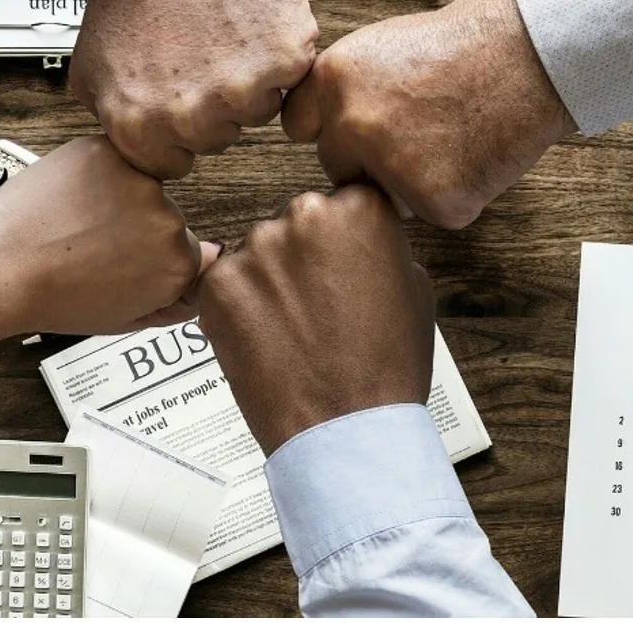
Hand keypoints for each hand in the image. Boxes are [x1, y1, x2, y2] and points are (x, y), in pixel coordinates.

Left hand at [0, 136, 217, 337]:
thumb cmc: (51, 299)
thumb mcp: (122, 317)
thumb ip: (174, 299)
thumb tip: (208, 266)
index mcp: (178, 266)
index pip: (187, 252)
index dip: (149, 260)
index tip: (122, 265)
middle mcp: (169, 220)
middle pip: (165, 216)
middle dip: (135, 227)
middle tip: (91, 247)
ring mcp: (139, 181)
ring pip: (140, 185)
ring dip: (116, 197)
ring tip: (74, 224)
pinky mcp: (107, 152)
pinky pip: (113, 159)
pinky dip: (94, 174)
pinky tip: (67, 200)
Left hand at [74, 0, 318, 178]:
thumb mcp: (91, 65)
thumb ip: (113, 118)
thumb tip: (134, 145)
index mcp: (140, 127)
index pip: (172, 164)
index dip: (175, 129)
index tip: (177, 96)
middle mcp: (191, 117)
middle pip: (217, 138)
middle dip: (211, 102)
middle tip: (199, 51)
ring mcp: (242, 90)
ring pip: (257, 111)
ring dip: (248, 79)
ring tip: (223, 32)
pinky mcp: (284, 58)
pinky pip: (291, 77)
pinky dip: (278, 51)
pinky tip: (249, 20)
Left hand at [194, 185, 433, 454]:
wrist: (346, 430)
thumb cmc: (386, 367)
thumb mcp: (414, 288)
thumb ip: (381, 247)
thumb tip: (357, 240)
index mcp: (359, 208)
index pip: (343, 202)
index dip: (342, 239)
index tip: (342, 264)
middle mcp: (304, 215)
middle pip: (296, 223)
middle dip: (302, 257)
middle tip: (317, 306)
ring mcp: (255, 248)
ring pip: (258, 253)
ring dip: (268, 281)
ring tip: (292, 330)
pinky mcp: (217, 284)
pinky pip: (224, 284)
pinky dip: (237, 308)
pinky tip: (264, 340)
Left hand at [281, 0, 575, 228]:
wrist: (531, 55)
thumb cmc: (468, 44)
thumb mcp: (382, 46)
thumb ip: (347, 88)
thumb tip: (326, 122)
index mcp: (333, 80)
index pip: (298, 127)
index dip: (330, 129)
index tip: (349, 131)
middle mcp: (353, 124)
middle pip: (339, 166)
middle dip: (370, 160)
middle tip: (419, 133)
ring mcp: (391, 166)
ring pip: (384, 195)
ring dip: (411, 181)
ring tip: (452, 136)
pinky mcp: (434, 200)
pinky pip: (433, 211)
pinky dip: (456, 193)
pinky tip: (475, 154)